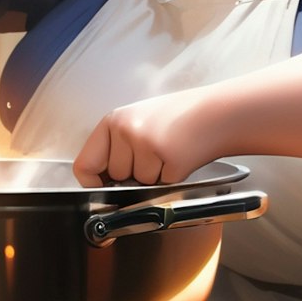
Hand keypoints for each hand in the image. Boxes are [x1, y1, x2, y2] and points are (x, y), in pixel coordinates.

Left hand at [73, 88, 220, 186]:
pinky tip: (181, 157)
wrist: (217, 112)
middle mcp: (125, 129)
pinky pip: (161, 184)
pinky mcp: (166, 156)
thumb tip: (102, 181)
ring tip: (170, 152)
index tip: (104, 188)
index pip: (84, 165)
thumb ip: (118, 146)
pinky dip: (172, 178)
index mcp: (113, 120)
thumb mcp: (140, 121)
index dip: (93, 183)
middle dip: (135, 175)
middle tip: (155, 154)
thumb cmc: (181, 117)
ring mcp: (145, 143)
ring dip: (155, 177)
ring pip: (139, 183)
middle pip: (116, 177)